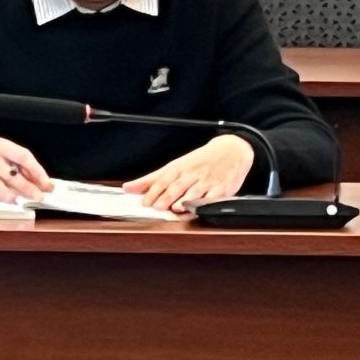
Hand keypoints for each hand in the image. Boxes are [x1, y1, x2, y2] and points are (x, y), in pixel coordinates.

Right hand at [0, 128, 53, 202]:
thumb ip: (16, 162)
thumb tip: (37, 181)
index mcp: (0, 146)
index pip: (23, 156)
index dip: (37, 170)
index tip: (47, 183)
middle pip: (11, 174)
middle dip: (26, 187)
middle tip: (38, 197)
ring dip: (8, 194)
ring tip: (17, 201)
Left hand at [123, 134, 254, 211]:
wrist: (230, 151)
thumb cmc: (199, 161)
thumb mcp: (174, 166)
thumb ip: (151, 180)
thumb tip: (128, 188)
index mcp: (178, 169)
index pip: (163, 181)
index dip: (153, 192)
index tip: (144, 202)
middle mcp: (192, 175)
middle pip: (177, 187)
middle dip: (166, 197)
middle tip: (157, 206)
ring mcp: (207, 182)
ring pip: (194, 193)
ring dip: (184, 201)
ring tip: (175, 209)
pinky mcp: (222, 190)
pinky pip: (214, 198)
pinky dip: (206, 204)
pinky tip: (199, 209)